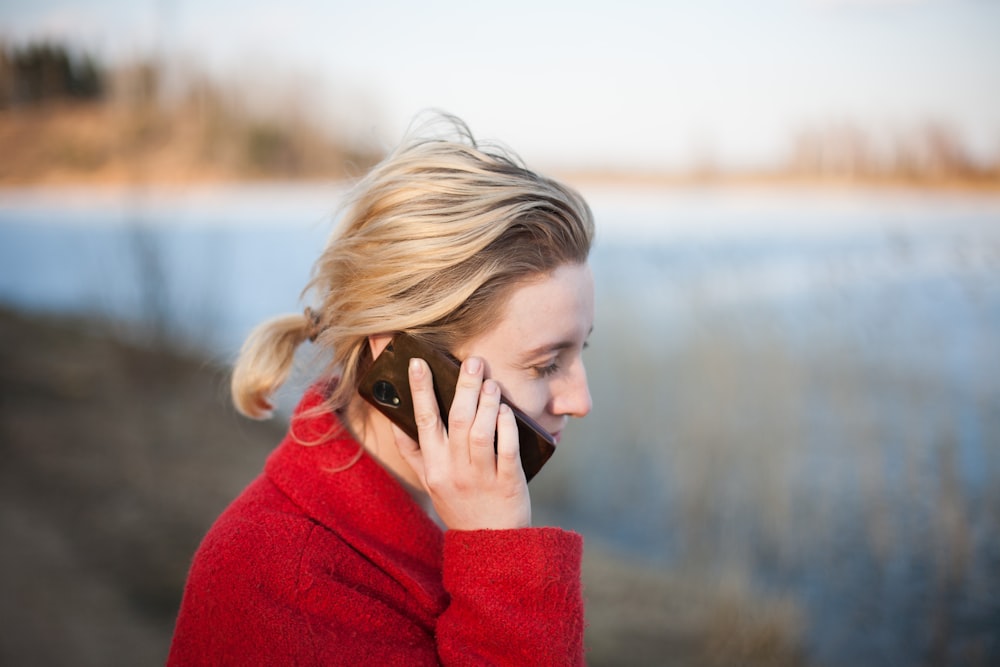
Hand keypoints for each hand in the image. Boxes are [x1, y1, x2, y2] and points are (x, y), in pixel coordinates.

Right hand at [391, 355, 530, 530]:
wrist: (490, 545)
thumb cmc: (460, 507)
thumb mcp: (430, 483)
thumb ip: (415, 453)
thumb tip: (397, 419)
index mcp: (433, 468)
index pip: (423, 421)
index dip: (419, 390)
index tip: (418, 362)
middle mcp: (453, 471)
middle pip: (456, 420)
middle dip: (463, 386)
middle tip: (472, 360)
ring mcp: (480, 478)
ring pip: (481, 432)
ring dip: (486, 403)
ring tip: (490, 382)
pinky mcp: (507, 484)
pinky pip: (507, 449)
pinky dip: (507, 427)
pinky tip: (506, 410)